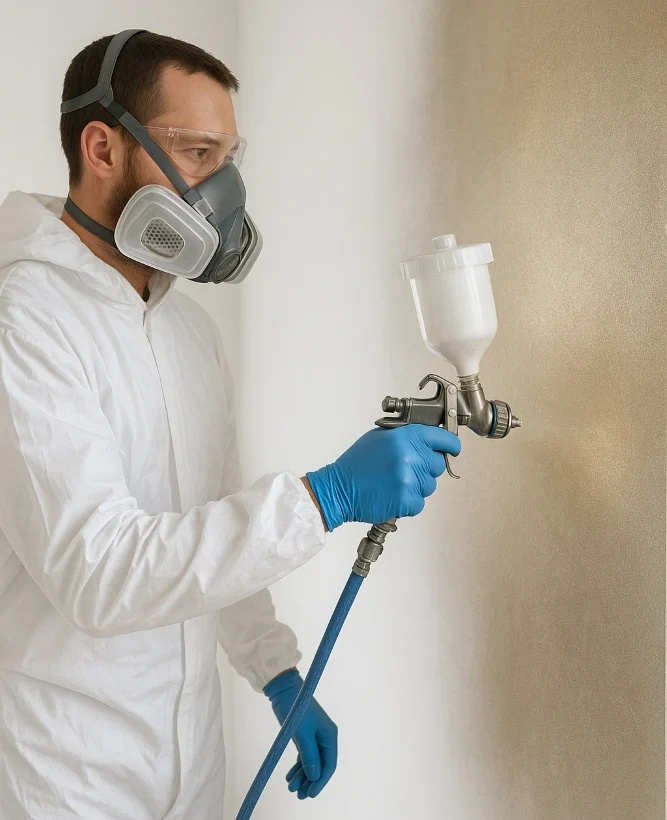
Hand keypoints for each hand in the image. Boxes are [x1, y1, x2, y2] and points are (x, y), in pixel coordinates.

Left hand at [264, 669, 336, 799]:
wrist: (283, 689)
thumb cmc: (295, 709)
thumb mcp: (301, 734)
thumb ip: (309, 756)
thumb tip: (315, 777)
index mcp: (330, 735)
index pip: (329, 764)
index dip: (321, 781)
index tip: (310, 794)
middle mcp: (325, 737)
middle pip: (320, 765)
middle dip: (310, 781)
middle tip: (298, 795)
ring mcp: (315, 736)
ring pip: (311, 762)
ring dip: (303, 776)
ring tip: (291, 788)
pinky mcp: (305, 735)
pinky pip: (304, 755)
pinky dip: (298, 766)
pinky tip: (290, 777)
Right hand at [305, 424, 460, 530]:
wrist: (339, 488)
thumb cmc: (357, 463)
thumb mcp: (380, 437)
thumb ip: (407, 435)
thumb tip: (430, 438)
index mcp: (405, 437)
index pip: (443, 438)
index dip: (451, 445)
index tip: (453, 449)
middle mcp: (411, 456)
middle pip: (438, 464)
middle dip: (426, 468)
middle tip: (406, 469)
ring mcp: (410, 480)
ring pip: (430, 485)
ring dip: (417, 486)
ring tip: (395, 482)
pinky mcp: (407, 501)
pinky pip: (420, 502)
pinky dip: (409, 502)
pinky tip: (392, 494)